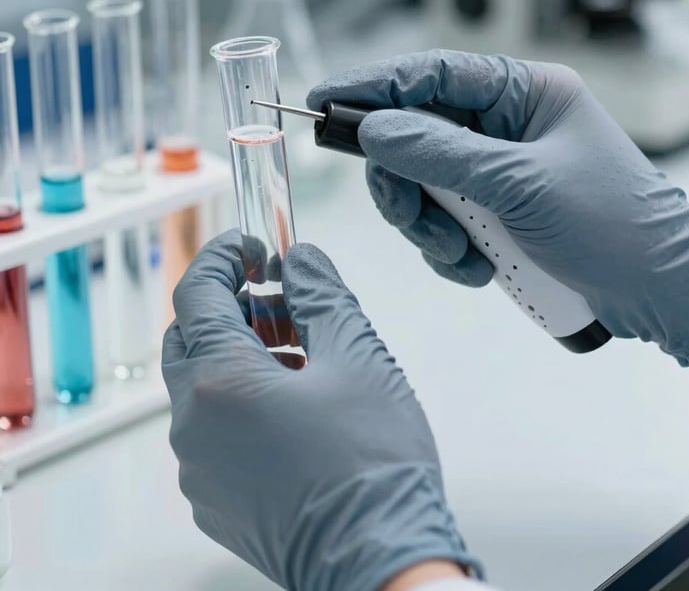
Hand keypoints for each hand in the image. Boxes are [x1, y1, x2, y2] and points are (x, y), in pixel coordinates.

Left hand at [162, 230, 480, 590]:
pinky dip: (238, 401)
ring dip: (237, 355)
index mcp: (221, 383)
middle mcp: (194, 426)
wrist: (382, 560)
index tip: (249, 246)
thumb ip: (321, 294)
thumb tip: (301, 260)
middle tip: (278, 303)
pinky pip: (210, 429)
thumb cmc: (374, 466)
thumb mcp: (358, 356)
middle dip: (229, 308)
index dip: (222, 257)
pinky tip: (291, 407)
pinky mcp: (213, 499)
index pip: (197, 293)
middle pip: (189, 338)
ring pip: (199, 386)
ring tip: (299, 356)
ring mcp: (198, 468)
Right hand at [308, 50, 688, 365]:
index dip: (375, 85)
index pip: (433, 73)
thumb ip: (439, 153)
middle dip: (408, 185)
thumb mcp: (519, 184)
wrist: (660, 291)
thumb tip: (375, 129)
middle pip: (417, 135)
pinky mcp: (495, 209)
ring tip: (464, 254)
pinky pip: (444, 220)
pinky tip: (479, 267)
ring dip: (431, 226)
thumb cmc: (614, 224)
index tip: (325, 99)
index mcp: (524, 92)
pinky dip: (450, 249)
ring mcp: (498, 169)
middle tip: (412, 217)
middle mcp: (507, 125)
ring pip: (424, 184)